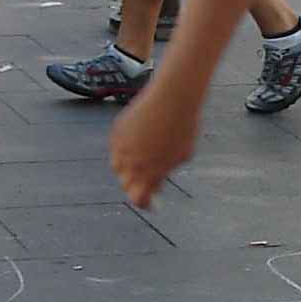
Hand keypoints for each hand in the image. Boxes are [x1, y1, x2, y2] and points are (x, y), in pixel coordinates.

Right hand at [110, 71, 201, 206]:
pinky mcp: (117, 130)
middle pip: (126, 185)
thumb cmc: (184, 127)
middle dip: (136, 186)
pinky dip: (123, 151)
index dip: (145, 204)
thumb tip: (155, 181)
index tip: (153, 204)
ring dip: (127, 170)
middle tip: (147, 184)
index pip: (139, 199)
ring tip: (139, 165)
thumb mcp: (182, 155)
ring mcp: (121, 147)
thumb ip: (165, 171)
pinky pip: (116, 148)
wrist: (173, 97)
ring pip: (117, 167)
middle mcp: (131, 164)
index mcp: (149, 174)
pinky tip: (136, 145)